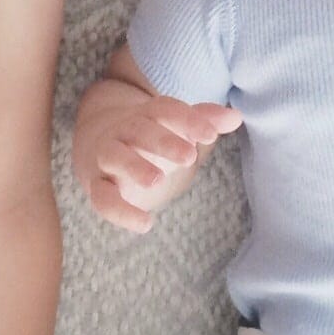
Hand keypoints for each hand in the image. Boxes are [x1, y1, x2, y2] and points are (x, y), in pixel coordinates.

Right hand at [81, 95, 241, 232]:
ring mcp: (108, 156)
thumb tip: (236, 116)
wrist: (98, 142)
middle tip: (189, 156)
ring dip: (134, 166)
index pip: (166, 110)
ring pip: (115, 156)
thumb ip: (203, 121)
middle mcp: (125, 131)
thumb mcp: (175, 127)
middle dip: (163, 141)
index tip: (211, 135)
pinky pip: (102, 198)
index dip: (188, 120)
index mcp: (148, 114)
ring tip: (157, 180)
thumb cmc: (149, 136)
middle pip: (141, 130)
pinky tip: (146, 225)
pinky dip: (120, 212)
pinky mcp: (97, 184)